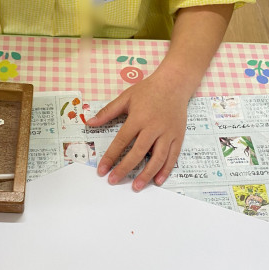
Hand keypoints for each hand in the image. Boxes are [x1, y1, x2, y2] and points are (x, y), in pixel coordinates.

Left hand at [87, 71, 189, 190]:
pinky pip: (173, 156)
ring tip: (136, 186)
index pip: (122, 141)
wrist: (174, 83)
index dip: (111, 157)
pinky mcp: (179, 136)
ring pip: (158, 158)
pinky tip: (157, 180)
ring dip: (146, 174)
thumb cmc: (148, 90)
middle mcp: (153, 127)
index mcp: (138, 118)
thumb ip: (107, 112)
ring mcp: (168, 133)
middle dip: (125, 169)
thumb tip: (89, 123)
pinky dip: (166, 170)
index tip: (102, 170)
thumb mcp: (126, 98)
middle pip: (138, 152)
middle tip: (114, 181)